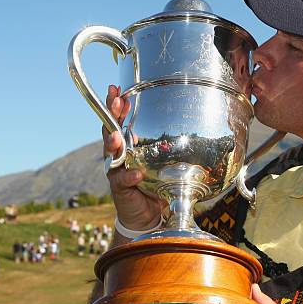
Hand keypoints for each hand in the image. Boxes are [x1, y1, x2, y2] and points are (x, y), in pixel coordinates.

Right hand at [103, 85, 166, 230]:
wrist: (148, 214)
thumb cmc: (156, 183)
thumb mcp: (164, 161)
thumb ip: (171, 146)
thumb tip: (193, 122)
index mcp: (128, 144)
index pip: (118, 120)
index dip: (116, 106)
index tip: (116, 89)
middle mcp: (119, 155)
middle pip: (109, 131)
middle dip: (111, 116)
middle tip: (116, 103)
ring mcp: (116, 171)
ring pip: (111, 154)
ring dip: (113, 144)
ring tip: (117, 137)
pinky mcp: (119, 189)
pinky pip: (122, 181)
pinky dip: (130, 177)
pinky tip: (136, 174)